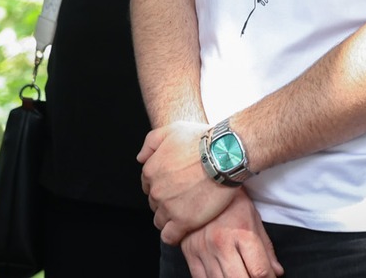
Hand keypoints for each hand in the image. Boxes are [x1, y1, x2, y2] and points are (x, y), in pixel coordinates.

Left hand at [138, 118, 237, 243]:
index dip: (161, 185)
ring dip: (169, 218)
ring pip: (160, 220)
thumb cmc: (202, 140)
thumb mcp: (172, 130)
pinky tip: (184, 227)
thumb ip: (151, 142)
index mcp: (151, 170)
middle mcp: (156, 190)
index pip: (148, 185)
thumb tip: (140, 158)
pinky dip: (174, 234)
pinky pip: (169, 236)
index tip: (175, 185)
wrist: (225, 155)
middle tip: (185, 196)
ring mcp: (168, 207)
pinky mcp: (183, 221)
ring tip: (187, 211)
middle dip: (166, 201)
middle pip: (154, 203)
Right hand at [175, 190, 281, 277]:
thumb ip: (266, 248)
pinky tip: (222, 276)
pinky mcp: (189, 253)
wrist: (204, 183)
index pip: (260, 271)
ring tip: (239, 274)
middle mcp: (222, 243)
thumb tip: (276, 272)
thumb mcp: (254, 219)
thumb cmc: (232, 201)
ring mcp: (203, 249)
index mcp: (242, 233)